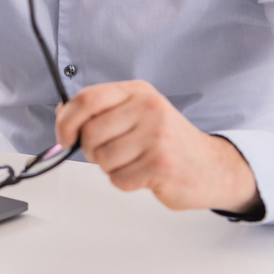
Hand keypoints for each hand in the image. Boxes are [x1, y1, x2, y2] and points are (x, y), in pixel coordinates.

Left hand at [55, 80, 261, 213]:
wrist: (212, 166)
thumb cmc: (168, 141)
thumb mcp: (136, 114)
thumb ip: (100, 111)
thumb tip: (61, 112)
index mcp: (138, 92)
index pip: (87, 98)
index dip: (67, 120)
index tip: (64, 137)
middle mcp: (148, 108)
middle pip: (90, 132)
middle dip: (91, 150)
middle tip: (111, 154)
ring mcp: (156, 135)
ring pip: (102, 158)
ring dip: (111, 168)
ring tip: (133, 162)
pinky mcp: (161, 164)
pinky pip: (118, 178)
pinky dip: (125, 182)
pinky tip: (144, 174)